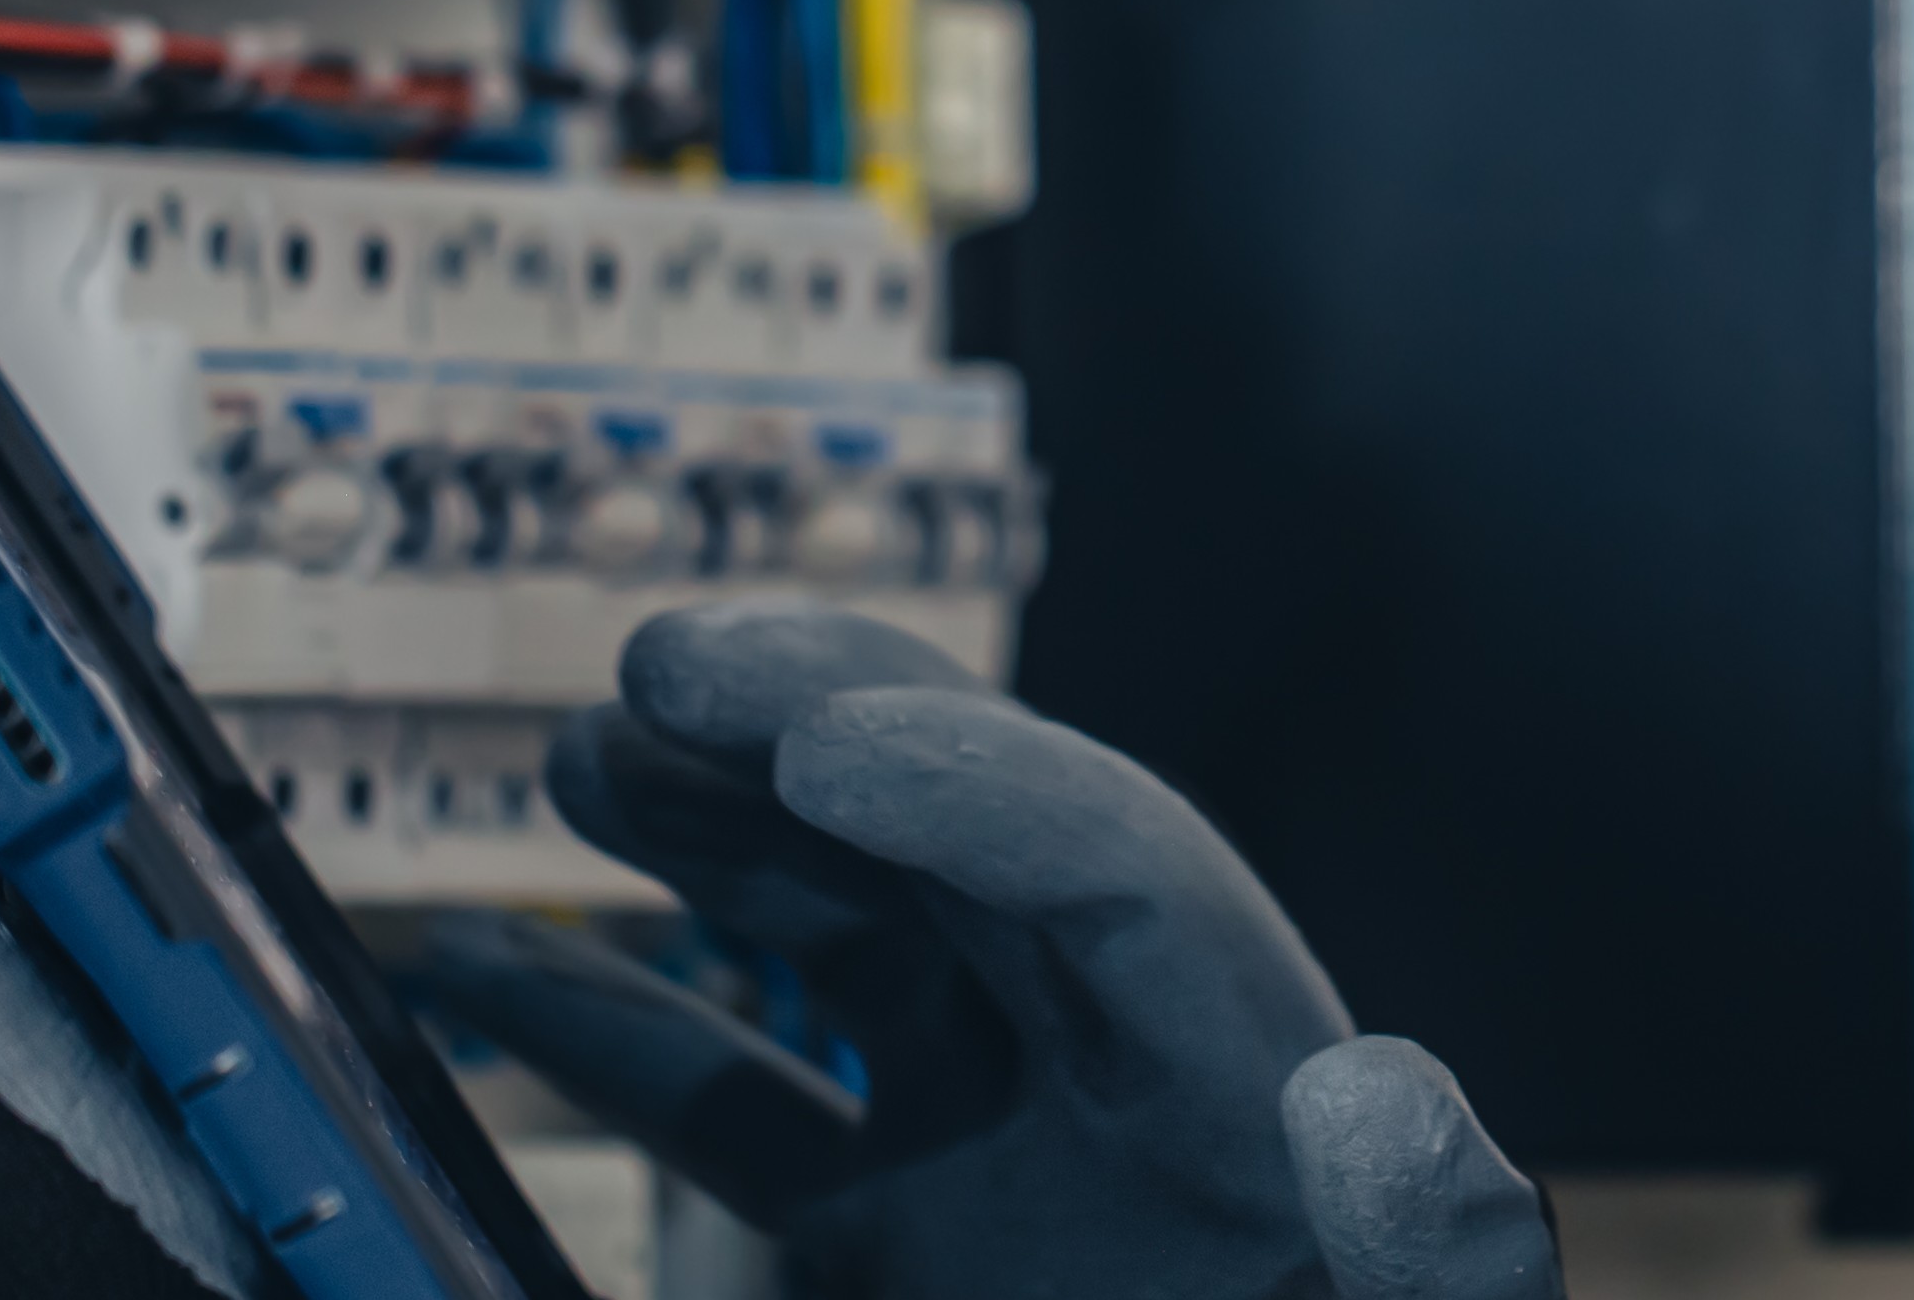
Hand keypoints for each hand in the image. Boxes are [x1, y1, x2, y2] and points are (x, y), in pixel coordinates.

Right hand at [411, 599, 1560, 1299]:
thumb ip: (1425, 1264)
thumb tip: (1398, 1097)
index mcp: (1257, 1133)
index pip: (1130, 885)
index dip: (982, 785)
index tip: (819, 735)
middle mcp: (1138, 1122)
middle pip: (989, 862)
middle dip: (825, 738)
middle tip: (663, 673)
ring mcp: (1010, 1184)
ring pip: (865, 943)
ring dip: (729, 832)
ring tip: (589, 755)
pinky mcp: (895, 1262)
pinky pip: (757, 1110)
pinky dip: (626, 1030)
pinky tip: (488, 972)